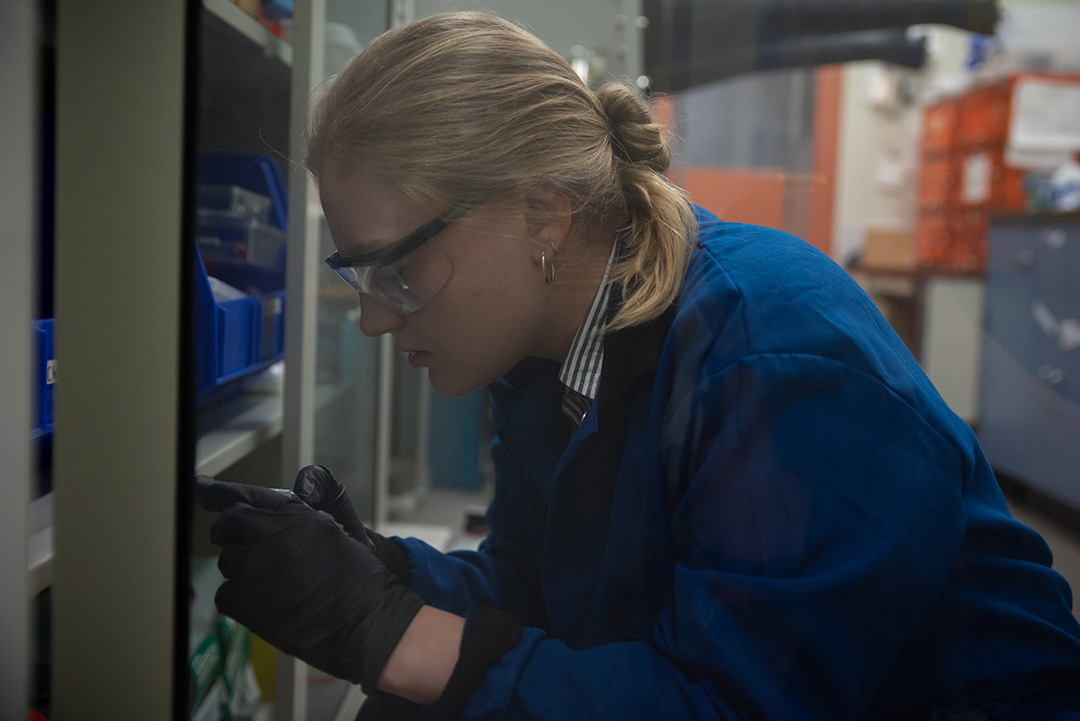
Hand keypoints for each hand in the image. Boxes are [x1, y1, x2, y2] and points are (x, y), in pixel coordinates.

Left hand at [194, 475, 424, 690]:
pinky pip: (225, 594)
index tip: (202, 486)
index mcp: (299, 516)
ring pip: (227, 560)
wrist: (368, 623)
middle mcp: (275, 536)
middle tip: (245, 546)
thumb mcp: (336, 532)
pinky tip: (264, 602)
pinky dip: (238, 599)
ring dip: (240, 568)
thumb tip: (283, 497)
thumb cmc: (359, 580)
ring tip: (271, 581)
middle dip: (231, 533)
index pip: (249, 497)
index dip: (221, 492)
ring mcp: (259, 569)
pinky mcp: (250, 603)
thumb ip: (302, 513)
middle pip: (230, 524)